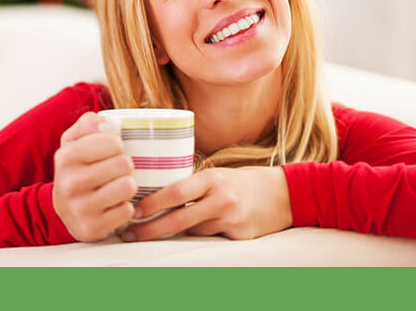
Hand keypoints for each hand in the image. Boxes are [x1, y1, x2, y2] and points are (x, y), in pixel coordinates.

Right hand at [52, 112, 137, 242]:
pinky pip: (127, 211)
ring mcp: (80, 208)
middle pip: (125, 163)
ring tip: (117, 187)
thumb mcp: (74, 141)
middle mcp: (70, 182)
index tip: (111, 152)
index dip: (118, 145)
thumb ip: (88, 123)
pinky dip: (124, 207)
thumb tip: (107, 126)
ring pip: (128, 187)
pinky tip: (113, 205)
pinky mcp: (92, 228)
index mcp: (66, 156)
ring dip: (128, 186)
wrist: (62, 210)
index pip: (113, 141)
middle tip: (116, 171)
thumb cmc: (76, 169)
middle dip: (125, 166)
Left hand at [123, 166, 292, 241]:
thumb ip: (192, 186)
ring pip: (192, 231)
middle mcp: (221, 198)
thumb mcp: (218, 175)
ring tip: (153, 233)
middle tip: (130, 235)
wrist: (285, 194)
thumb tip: (155, 197)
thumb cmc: (243, 182)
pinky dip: (200, 236)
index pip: (176, 192)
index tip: (133, 211)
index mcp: (212, 178)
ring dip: (175, 232)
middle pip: (178, 219)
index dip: (152, 204)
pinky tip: (196, 234)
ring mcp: (231, 219)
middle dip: (151, 229)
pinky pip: (209, 239)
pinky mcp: (239, 236)